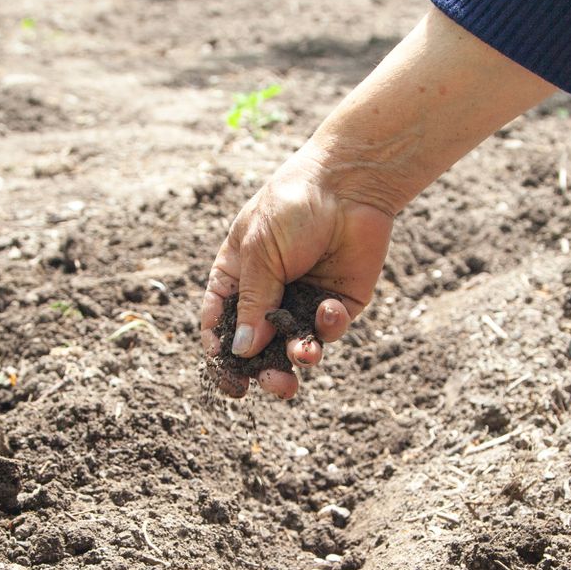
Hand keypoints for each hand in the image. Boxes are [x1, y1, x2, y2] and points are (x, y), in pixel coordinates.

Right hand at [199, 146, 394, 398]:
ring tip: (304, 357)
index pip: (220, 324)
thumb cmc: (293, 206)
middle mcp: (268, 294)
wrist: (351, 185)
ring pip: (295, 347)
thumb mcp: (260, 252)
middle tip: (272, 384)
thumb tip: (240, 352)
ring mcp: (303, 300)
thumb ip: (253, 303)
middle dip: (264, 370)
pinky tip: (329, 308)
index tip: (228, 377)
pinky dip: (328, 326)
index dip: (221, 353)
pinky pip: (329, 330)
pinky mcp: (338, 303)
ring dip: (298, 359)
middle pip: (258, 347)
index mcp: (236, 277)